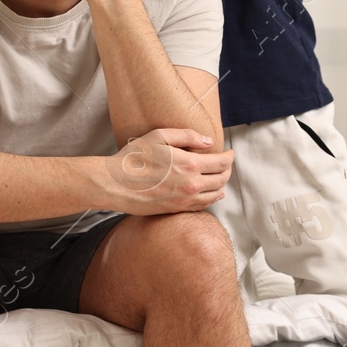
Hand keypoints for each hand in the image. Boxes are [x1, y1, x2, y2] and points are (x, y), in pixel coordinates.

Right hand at [101, 127, 233, 215]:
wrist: (116, 184)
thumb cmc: (134, 158)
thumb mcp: (158, 137)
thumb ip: (187, 136)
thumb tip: (208, 142)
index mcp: (189, 165)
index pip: (221, 163)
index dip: (229, 157)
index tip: (230, 152)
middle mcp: (191, 185)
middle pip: (221, 179)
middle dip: (227, 170)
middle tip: (227, 163)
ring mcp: (185, 200)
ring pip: (215, 194)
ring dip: (222, 185)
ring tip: (221, 177)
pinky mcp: (177, 209)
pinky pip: (203, 205)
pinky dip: (211, 198)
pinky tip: (211, 193)